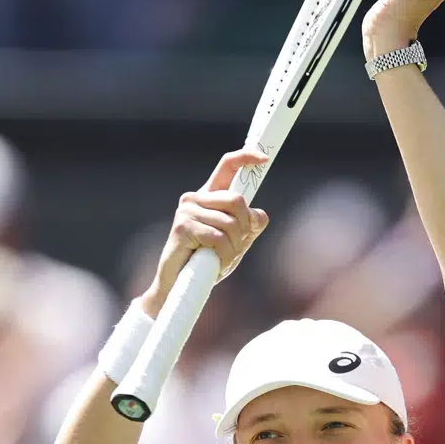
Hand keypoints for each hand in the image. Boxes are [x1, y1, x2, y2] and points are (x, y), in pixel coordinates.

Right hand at [140, 149, 269, 316]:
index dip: (246, 157)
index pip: (227, 166)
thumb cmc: (207, 262)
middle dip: (244, 228)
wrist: (180, 285)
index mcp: (209, 196)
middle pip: (237, 200)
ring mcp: (187, 210)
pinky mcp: (182, 226)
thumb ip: (249, 226)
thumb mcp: (236, 242)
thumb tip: (258, 215)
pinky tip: (215, 263)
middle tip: (236, 246)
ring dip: (233, 248)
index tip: (264, 158)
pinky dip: (224, 255)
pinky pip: (219, 238)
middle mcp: (196, 198)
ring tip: (222, 259)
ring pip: (230, 223)